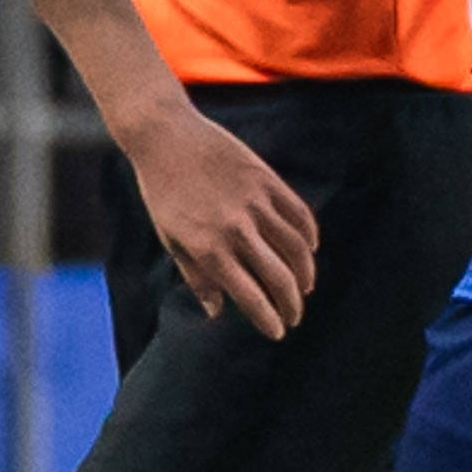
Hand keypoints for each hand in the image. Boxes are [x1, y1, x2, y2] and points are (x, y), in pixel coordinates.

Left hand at [108, 100, 318, 337]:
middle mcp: (236, 229)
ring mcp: (254, 203)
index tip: (277, 332)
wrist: (165, 138)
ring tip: (304, 288)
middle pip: (280, 279)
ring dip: (306, 275)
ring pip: (297, 249)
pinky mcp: (266, 180)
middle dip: (291, 306)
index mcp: (209, 249)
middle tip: (294, 317)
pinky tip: (309, 250)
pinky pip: (299, 215)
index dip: (268, 320)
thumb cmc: (162, 193)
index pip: (250, 297)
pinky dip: (309, 237)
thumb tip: (218, 313)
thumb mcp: (171, 240)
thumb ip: (198, 277)